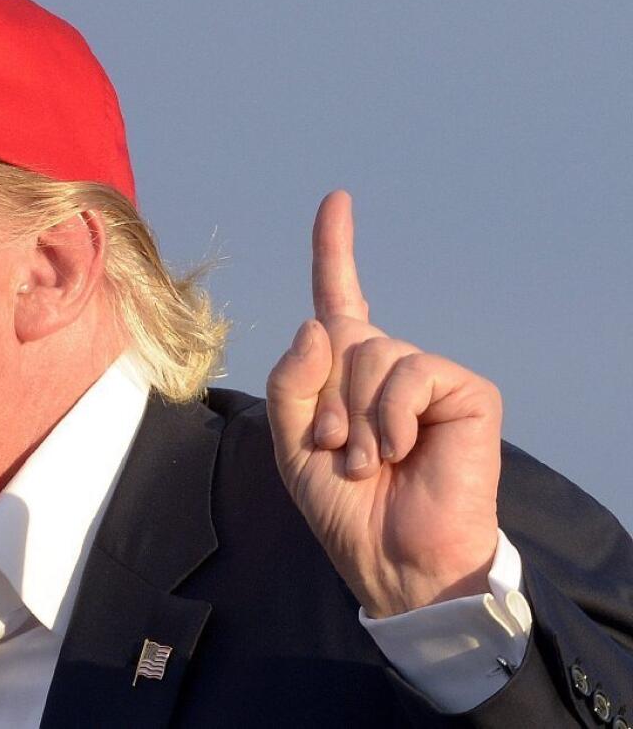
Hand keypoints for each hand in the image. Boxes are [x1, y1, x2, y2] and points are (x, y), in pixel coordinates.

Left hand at [266, 191, 502, 617]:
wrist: (392, 555)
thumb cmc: (344, 503)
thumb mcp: (291, 441)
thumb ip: (290, 379)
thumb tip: (319, 325)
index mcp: (345, 371)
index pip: (340, 297)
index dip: (336, 249)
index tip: (336, 200)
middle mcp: (387, 364)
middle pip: (339, 338)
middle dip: (325, 403)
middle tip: (342, 452)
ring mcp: (428, 376)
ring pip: (371, 355)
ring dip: (356, 419)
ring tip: (372, 460)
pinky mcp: (465, 391)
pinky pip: (410, 373)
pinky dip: (393, 416)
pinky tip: (403, 450)